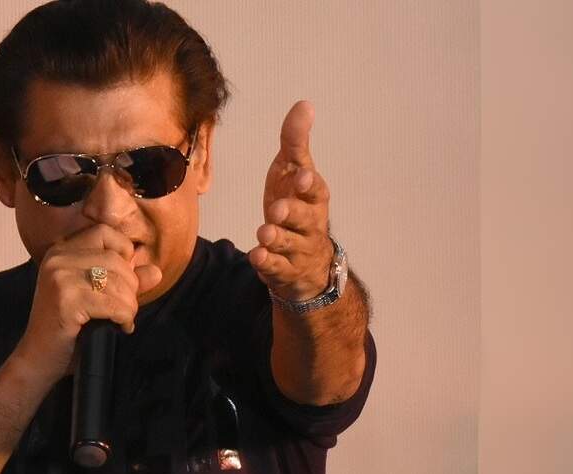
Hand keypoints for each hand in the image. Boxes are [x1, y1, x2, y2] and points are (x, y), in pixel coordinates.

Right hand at [10, 225, 161, 385]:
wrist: (38, 360)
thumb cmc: (67, 330)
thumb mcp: (96, 298)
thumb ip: (125, 281)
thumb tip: (155, 271)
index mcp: (61, 251)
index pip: (105, 233)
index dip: (123, 254)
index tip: (123, 281)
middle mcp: (58, 258)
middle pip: (116, 260)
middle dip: (130, 287)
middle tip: (124, 308)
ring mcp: (59, 276)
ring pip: (117, 282)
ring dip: (129, 306)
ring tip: (122, 319)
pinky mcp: (65, 298)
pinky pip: (112, 303)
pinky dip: (123, 317)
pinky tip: (119, 326)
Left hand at [249, 100, 334, 301]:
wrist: (305, 259)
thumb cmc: (296, 205)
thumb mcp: (293, 172)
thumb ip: (295, 142)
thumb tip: (304, 104)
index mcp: (313, 197)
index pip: (316, 189)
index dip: (309, 184)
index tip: (302, 176)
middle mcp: (310, 223)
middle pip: (305, 218)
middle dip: (292, 213)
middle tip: (277, 210)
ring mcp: (298, 248)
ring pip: (290, 244)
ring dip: (277, 238)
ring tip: (265, 233)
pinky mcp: (284, 269)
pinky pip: (276, 267)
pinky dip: (267, 262)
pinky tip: (257, 255)